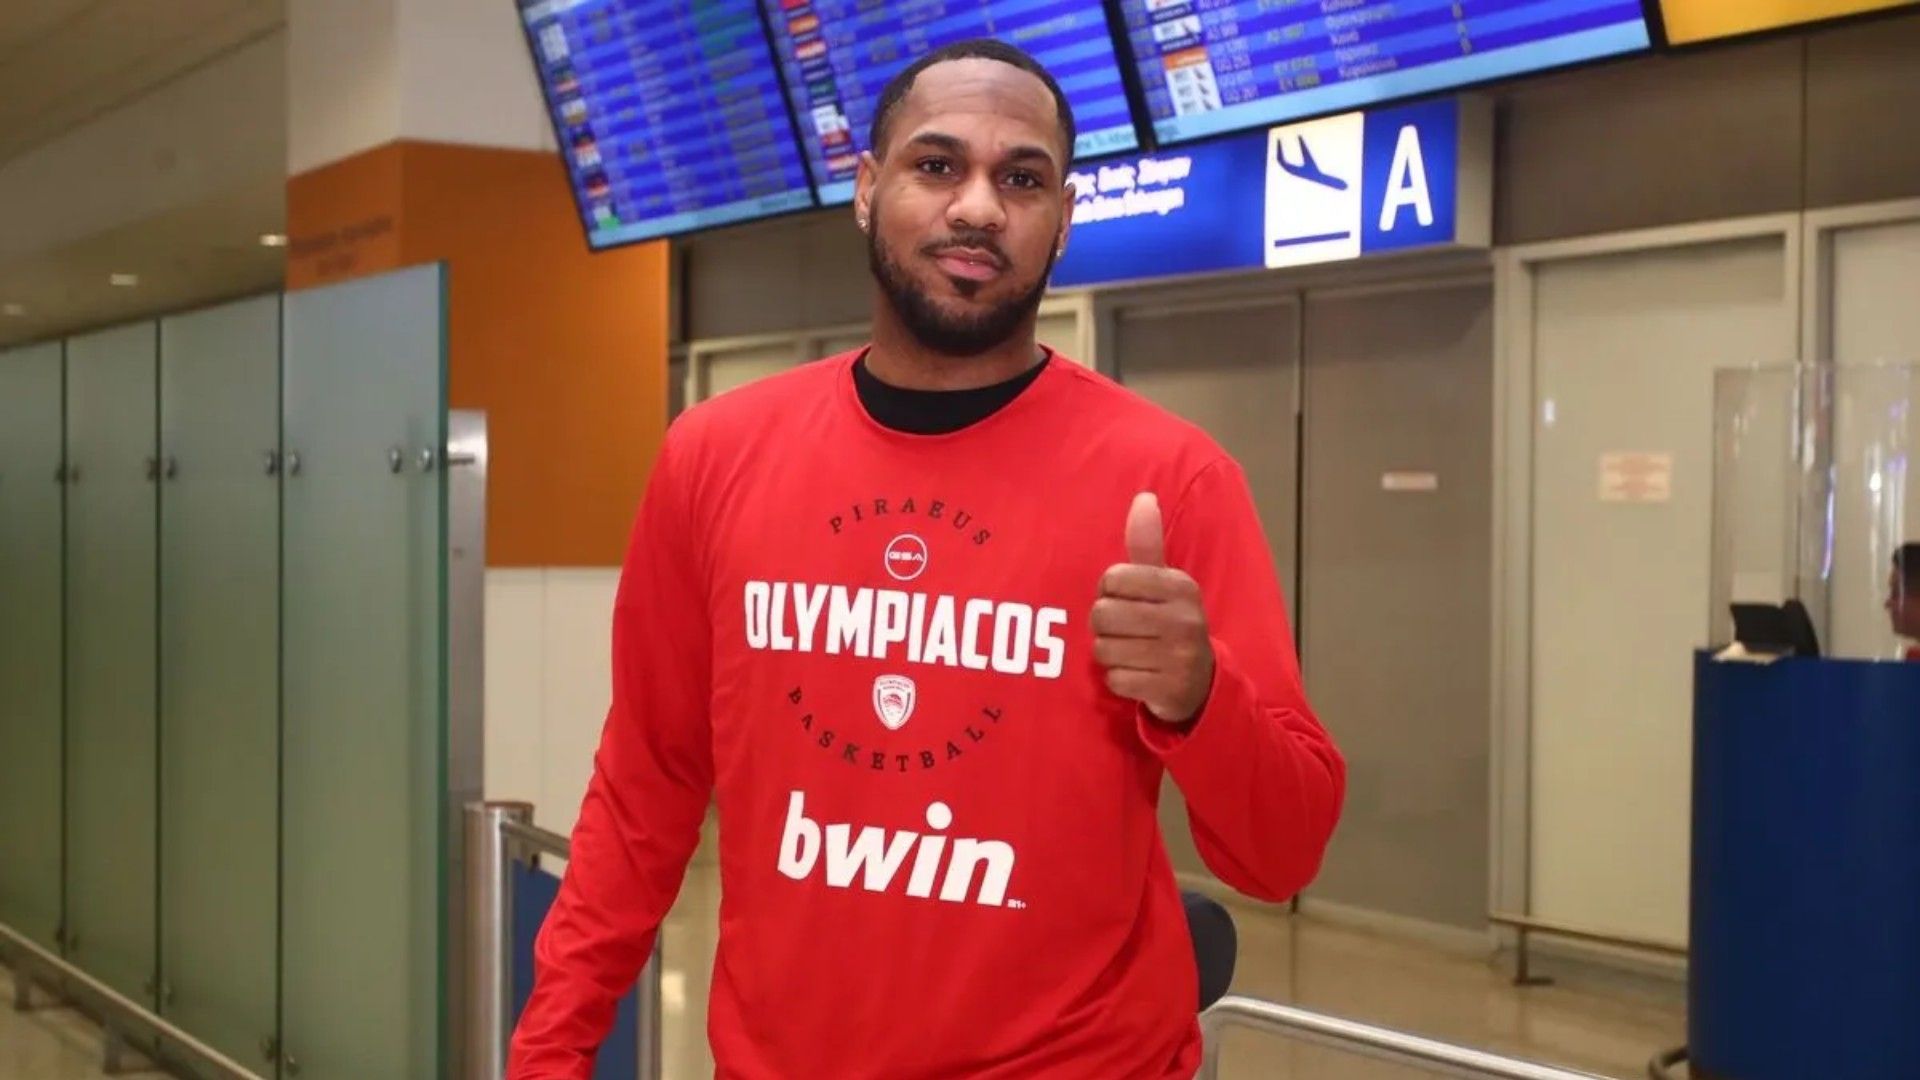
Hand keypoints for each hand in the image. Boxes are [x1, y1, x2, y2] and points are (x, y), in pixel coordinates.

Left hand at [1092, 492, 1214, 723]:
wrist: (1201, 682)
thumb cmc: (1171, 622)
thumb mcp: (1164, 582)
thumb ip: (1147, 543)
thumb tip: (1144, 497)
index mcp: (1180, 586)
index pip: (1112, 578)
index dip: (1108, 590)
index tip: (1125, 599)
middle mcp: (1183, 619)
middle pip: (1103, 614)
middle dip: (1105, 625)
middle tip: (1124, 629)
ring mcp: (1177, 657)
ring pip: (1104, 649)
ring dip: (1110, 653)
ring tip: (1131, 651)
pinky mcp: (1167, 689)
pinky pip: (1115, 679)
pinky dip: (1119, 679)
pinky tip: (1137, 674)